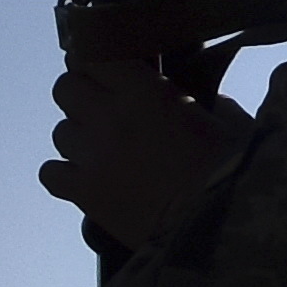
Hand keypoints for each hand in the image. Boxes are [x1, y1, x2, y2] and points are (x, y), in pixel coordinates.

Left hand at [42, 48, 253, 247]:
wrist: (221, 230)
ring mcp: (92, 157)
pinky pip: (51, 172)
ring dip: (80, 136)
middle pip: (66, 88)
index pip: (97, 55)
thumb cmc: (235, 173)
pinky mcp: (84, 194)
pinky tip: (87, 178)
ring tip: (105, 151)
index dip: (104, 63)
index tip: (117, 72)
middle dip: (85, 94)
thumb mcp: (232, 124)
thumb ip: (207, 102)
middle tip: (107, 108)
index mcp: (146, 93)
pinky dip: (65, 173)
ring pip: (60, 131)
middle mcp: (109, 118)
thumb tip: (194, 98)